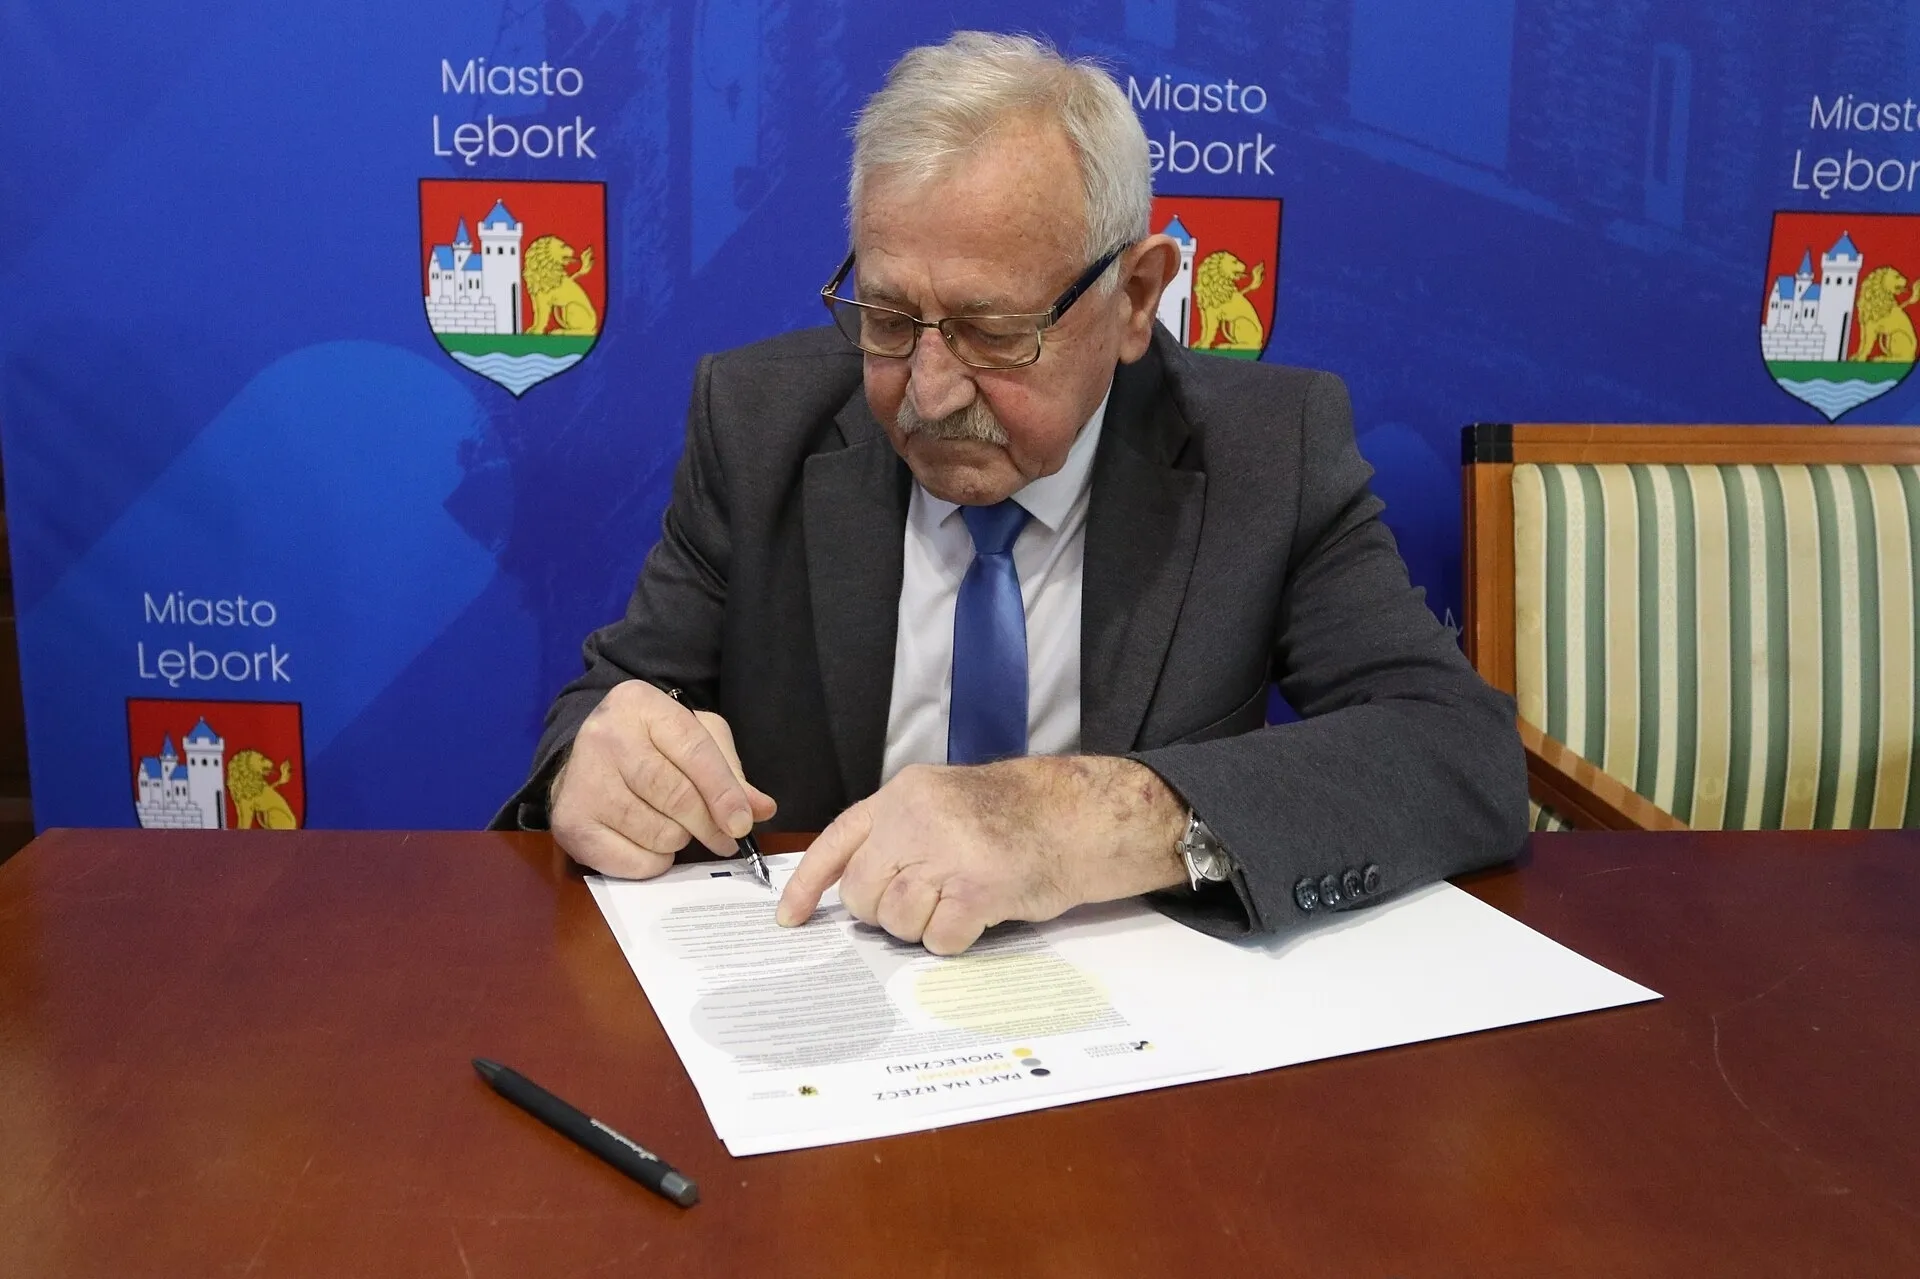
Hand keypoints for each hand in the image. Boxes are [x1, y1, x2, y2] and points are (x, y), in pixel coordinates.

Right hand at [549, 680, 776, 877]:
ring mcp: (581, 780)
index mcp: (639, 704)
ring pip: (657, 831)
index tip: (743, 823)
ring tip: (675, 827)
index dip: (723, 792)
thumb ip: (731, 772)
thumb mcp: (694, 738)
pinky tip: (649, 841)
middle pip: (675, 794)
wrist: (586, 759)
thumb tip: (760, 809)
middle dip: (708, 824)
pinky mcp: (569, 822)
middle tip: (725, 838)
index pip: (694, 750)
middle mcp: (604, 736)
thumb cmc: (651, 746)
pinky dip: (653, 861)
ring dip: (679, 840)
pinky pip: (632, 860)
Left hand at [777, 756, 1187, 953]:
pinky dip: (954, 940)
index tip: (791, 918)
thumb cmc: (1013, 815)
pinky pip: (938, 939)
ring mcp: (948, 854)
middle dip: (884, 912)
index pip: (838, 840)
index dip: (809, 883)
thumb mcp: (943, 802)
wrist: (1077, 815)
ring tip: (957, 901)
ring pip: (897, 919)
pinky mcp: (977, 889)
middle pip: (864, 893)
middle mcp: (918, 819)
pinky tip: (978, 915)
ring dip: (923, 926)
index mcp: (903, 796)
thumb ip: (898, 832)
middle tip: (923, 902)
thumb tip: (854, 889)